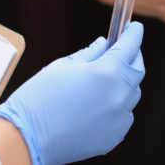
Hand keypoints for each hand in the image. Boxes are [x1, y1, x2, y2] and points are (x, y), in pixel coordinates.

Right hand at [0, 22, 145, 164]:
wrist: (28, 137)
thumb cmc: (40, 97)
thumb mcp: (62, 66)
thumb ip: (89, 54)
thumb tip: (103, 45)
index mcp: (108, 72)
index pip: (130, 47)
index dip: (133, 34)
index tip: (135, 28)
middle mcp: (119, 95)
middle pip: (137, 72)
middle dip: (132, 58)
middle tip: (123, 52)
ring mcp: (119, 118)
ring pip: (131, 96)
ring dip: (123, 85)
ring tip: (103, 82)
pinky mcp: (114, 136)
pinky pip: (122, 116)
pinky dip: (115, 108)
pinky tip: (97, 106)